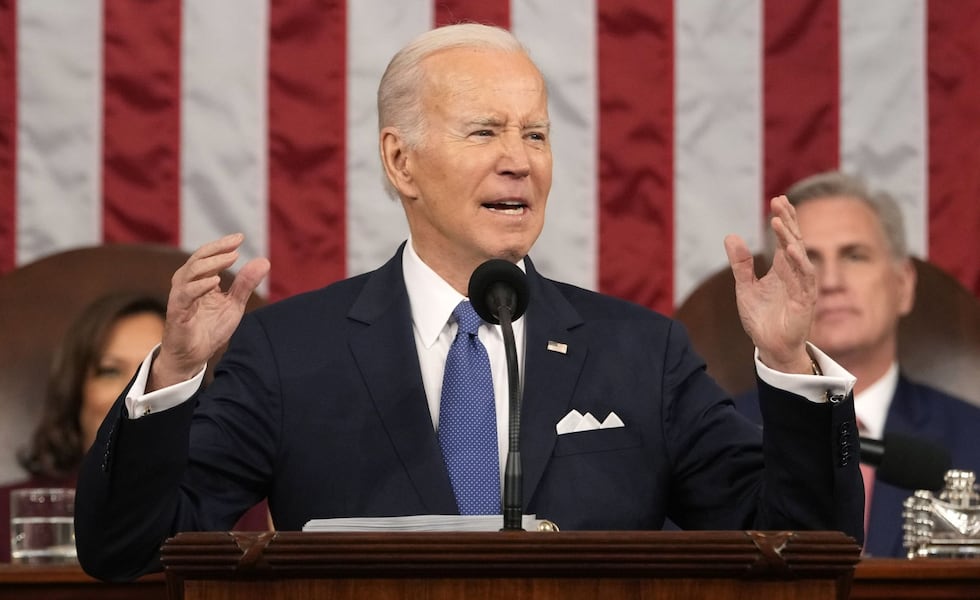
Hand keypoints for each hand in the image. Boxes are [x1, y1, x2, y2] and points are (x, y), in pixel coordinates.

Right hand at [148, 234, 269, 390]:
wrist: (193, 357)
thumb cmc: (209, 329)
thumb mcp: (233, 305)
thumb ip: (245, 284)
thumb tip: (264, 261)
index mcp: (199, 281)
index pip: (208, 256)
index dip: (222, 245)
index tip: (240, 237)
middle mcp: (186, 285)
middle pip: (197, 259)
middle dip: (216, 249)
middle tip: (235, 244)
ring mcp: (180, 299)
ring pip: (188, 273)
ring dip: (209, 263)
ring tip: (231, 258)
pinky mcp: (176, 314)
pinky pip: (183, 296)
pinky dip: (198, 287)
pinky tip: (215, 281)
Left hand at [724, 195, 814, 373]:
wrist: (769, 347)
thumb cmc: (761, 318)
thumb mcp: (744, 287)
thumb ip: (740, 263)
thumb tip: (730, 235)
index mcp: (782, 269)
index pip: (785, 238)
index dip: (784, 219)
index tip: (778, 199)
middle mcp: (795, 274)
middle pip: (795, 241)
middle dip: (788, 221)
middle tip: (780, 202)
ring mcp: (802, 287)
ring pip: (799, 257)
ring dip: (790, 239)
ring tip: (779, 222)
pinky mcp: (804, 302)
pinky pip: (802, 280)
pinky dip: (796, 264)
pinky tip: (788, 250)